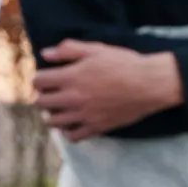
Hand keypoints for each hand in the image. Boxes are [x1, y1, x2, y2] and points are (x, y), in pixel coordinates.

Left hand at [33, 40, 182, 142]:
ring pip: (53, 122)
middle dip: (42, 96)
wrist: (149, 84)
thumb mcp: (96, 50)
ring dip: (51, 114)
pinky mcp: (96, 127)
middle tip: (50, 92)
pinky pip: (73, 137)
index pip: (39, 81)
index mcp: (71, 77)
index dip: (38, 78)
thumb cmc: (124, 63)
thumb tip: (45, 54)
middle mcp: (73, 98)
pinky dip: (68, 131)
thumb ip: (69, 50)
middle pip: (41, 102)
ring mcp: (84, 115)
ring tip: (59, 108)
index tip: (45, 77)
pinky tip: (72, 123)